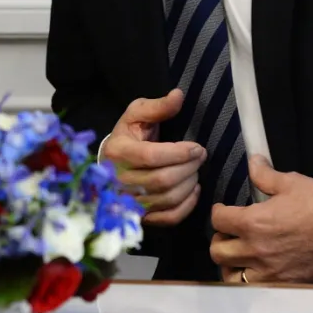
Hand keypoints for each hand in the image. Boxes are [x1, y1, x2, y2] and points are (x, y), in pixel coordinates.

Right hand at [104, 89, 205, 225]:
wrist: (111, 163)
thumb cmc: (128, 135)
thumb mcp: (137, 114)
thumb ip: (157, 107)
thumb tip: (178, 95)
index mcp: (117, 152)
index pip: (151, 156)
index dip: (179, 153)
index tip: (197, 147)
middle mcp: (119, 180)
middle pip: (162, 180)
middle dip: (188, 168)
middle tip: (201, 157)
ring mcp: (129, 201)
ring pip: (168, 199)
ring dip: (189, 183)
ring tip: (196, 170)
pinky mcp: (141, 216)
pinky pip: (169, 217)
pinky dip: (187, 206)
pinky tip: (194, 190)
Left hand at [209, 155, 312, 283]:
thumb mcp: (290, 183)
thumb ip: (264, 175)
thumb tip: (253, 163)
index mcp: (254, 223)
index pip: (218, 220)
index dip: (219, 212)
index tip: (224, 211)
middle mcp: (257, 250)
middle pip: (218, 251)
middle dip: (219, 239)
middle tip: (229, 234)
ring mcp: (271, 271)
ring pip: (231, 276)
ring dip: (231, 265)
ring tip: (239, 256)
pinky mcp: (286, 285)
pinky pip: (256, 291)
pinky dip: (251, 284)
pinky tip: (257, 273)